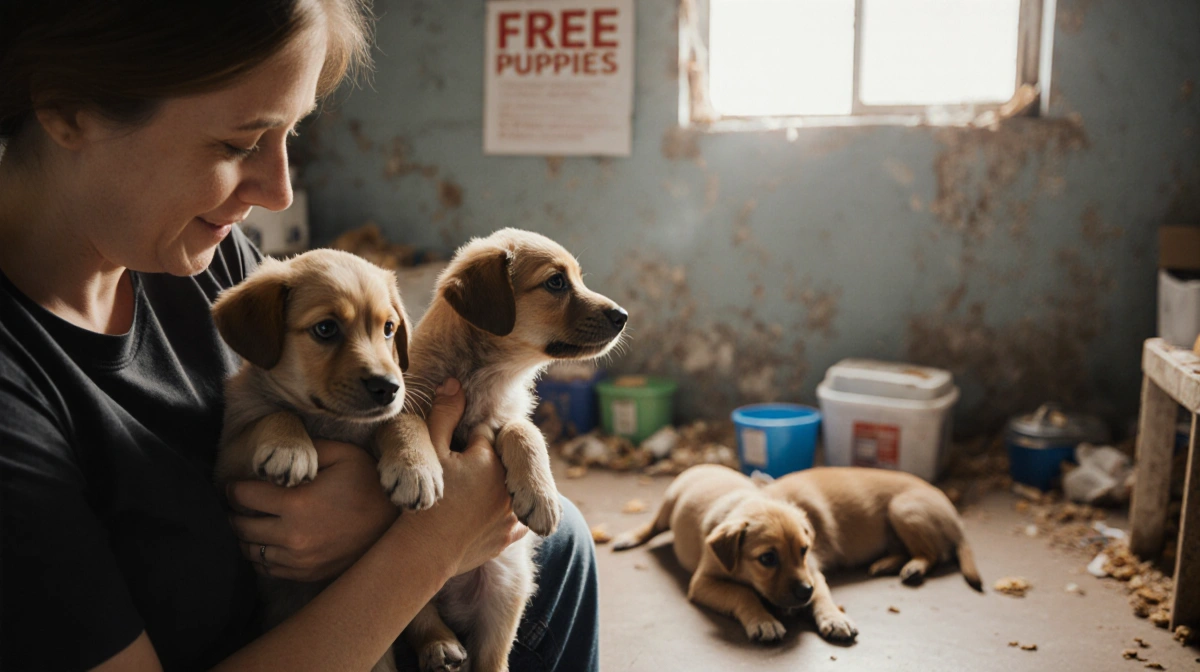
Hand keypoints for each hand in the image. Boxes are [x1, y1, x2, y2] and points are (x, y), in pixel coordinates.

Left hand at [227, 441, 398, 581]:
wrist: (399, 528)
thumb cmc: (370, 485)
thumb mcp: (344, 455)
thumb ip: (308, 448)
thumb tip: (280, 450)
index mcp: (297, 504)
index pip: (243, 497)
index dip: (234, 488)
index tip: (235, 484)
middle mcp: (293, 537)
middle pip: (241, 527)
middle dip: (235, 513)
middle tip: (238, 504)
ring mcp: (300, 560)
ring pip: (251, 551)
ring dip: (246, 536)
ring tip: (252, 522)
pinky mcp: (307, 574)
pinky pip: (268, 569)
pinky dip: (262, 555)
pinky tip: (270, 541)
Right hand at [393, 379, 527, 576]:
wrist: (423, 553)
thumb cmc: (422, 500)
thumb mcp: (427, 450)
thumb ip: (443, 414)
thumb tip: (455, 382)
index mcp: (491, 457)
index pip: (482, 436)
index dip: (462, 443)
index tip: (451, 454)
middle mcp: (510, 484)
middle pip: (497, 461)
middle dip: (481, 463)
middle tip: (456, 477)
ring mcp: (513, 512)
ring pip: (507, 488)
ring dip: (494, 488)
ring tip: (467, 497)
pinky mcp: (511, 535)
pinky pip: (513, 516)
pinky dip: (500, 514)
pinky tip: (481, 514)